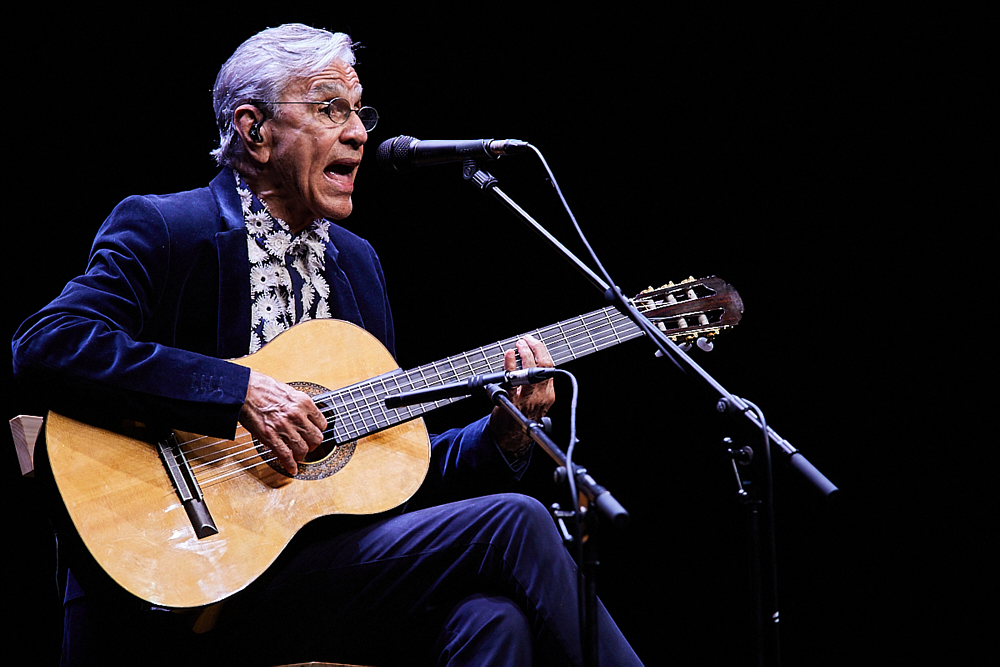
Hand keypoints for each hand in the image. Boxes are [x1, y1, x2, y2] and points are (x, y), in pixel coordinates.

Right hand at [239, 370, 327, 474]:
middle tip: (308, 446)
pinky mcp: (270, 436)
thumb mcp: (289, 391)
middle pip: (316, 439)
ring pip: (303, 449)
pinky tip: (292, 468)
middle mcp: (297, 416)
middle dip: (313, 445)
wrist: (243, 390)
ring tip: (298, 455)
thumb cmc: (262, 387)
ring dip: (302, 455)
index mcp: (303, 402)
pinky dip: (290, 465)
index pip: (322, 423)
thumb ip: (299, 404)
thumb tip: (305, 415)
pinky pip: (286, 455)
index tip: (315, 433)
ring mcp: (284, 427)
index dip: (319, 431)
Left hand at [488, 335, 555, 456]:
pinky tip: (508, 356)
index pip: (550, 367)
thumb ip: (536, 386)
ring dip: (525, 353)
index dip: (541, 351)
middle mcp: (542, 396)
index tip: (533, 342)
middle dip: (535, 348)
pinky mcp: (513, 402)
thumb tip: (529, 364)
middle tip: (525, 340)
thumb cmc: (520, 421)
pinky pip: (513, 380)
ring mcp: (528, 399)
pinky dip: (511, 365)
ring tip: (518, 345)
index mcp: (548, 395)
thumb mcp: (535, 402)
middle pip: (544, 365)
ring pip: (532, 370)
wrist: (510, 440)